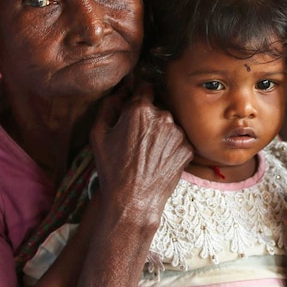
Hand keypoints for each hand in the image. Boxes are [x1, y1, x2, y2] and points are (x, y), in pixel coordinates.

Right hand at [90, 82, 192, 225]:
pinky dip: (171, 146)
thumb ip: (108, 107)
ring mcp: (179, 133)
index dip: (140, 93)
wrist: (133, 198)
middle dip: (149, 116)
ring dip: (162, 132)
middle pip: (158, 107)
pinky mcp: (188, 148)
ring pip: (170, 124)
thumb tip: (119, 92)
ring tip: (147, 152)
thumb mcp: (98, 134)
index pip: (146, 88)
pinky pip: (179, 140)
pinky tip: (157, 159)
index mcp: (140, 110)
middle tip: (138, 136)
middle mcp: (163, 117)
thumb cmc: (112, 167)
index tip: (138, 100)